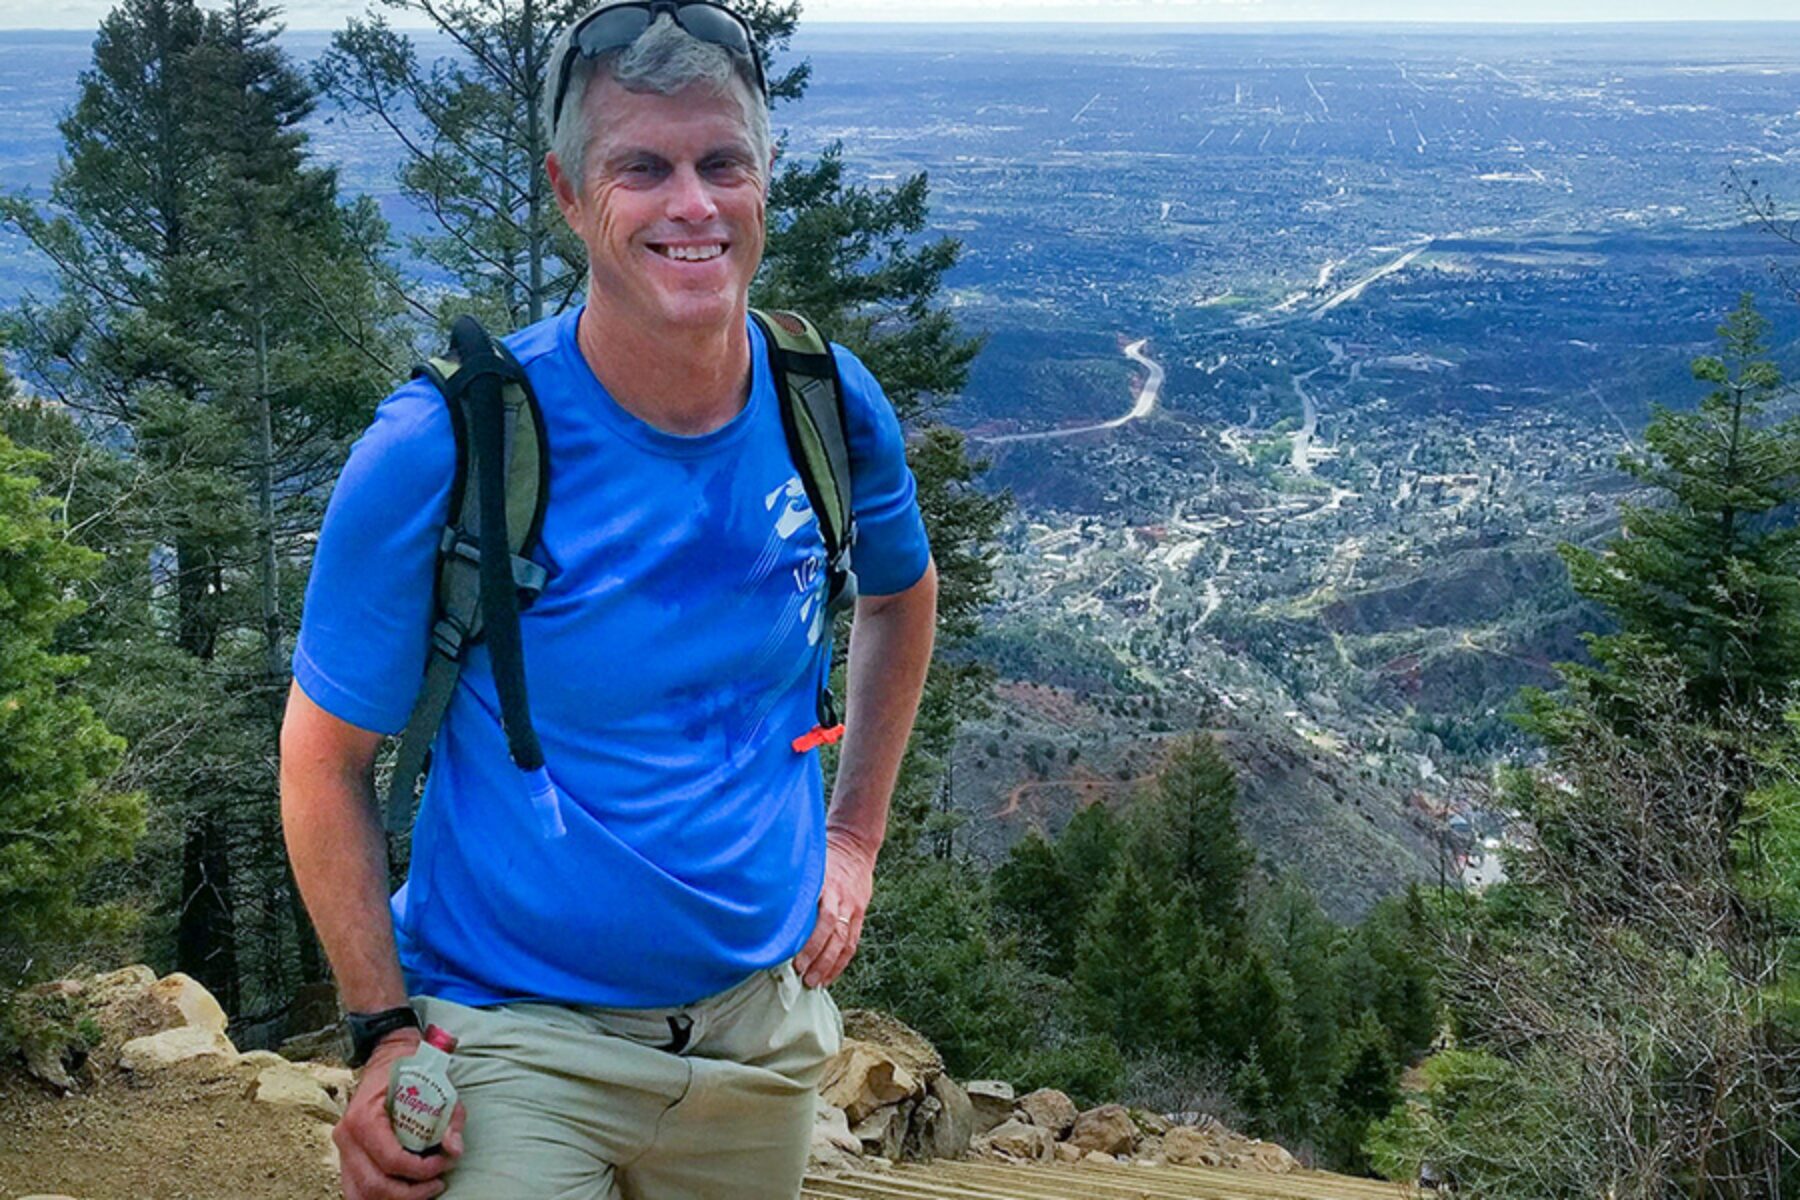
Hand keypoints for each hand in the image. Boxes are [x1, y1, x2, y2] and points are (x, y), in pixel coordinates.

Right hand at [335, 1031, 465, 1199]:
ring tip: (424, 1191)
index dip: (421, 1170)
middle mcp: (347, 1136)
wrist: (387, 1060)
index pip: (391, 1160)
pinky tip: (406, 1190)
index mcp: (364, 1117)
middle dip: (411, 1193)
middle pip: (374, 1185)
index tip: (444, 1163)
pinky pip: (356, 1190)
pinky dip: (381, 1197)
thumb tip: (455, 1149)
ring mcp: (343, 1150)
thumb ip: (450, 1117)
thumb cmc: (412, 1072)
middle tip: (438, 1182)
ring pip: (360, 1195)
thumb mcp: (439, 1086)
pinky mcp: (346, 1159)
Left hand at [794, 827, 877, 988]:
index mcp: (829, 886)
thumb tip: (765, 900)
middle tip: (803, 977)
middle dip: (819, 959)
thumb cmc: (825, 854)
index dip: (812, 941)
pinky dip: (841, 962)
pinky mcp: (858, 916)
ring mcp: (853, 909)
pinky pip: (852, 943)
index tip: (796, 959)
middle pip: (834, 935)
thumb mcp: (810, 863)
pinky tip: (829, 976)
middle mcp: (842, 900)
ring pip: (844, 943)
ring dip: (830, 966)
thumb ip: (795, 882)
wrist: (856, 845)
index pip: (824, 918)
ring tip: (815, 983)